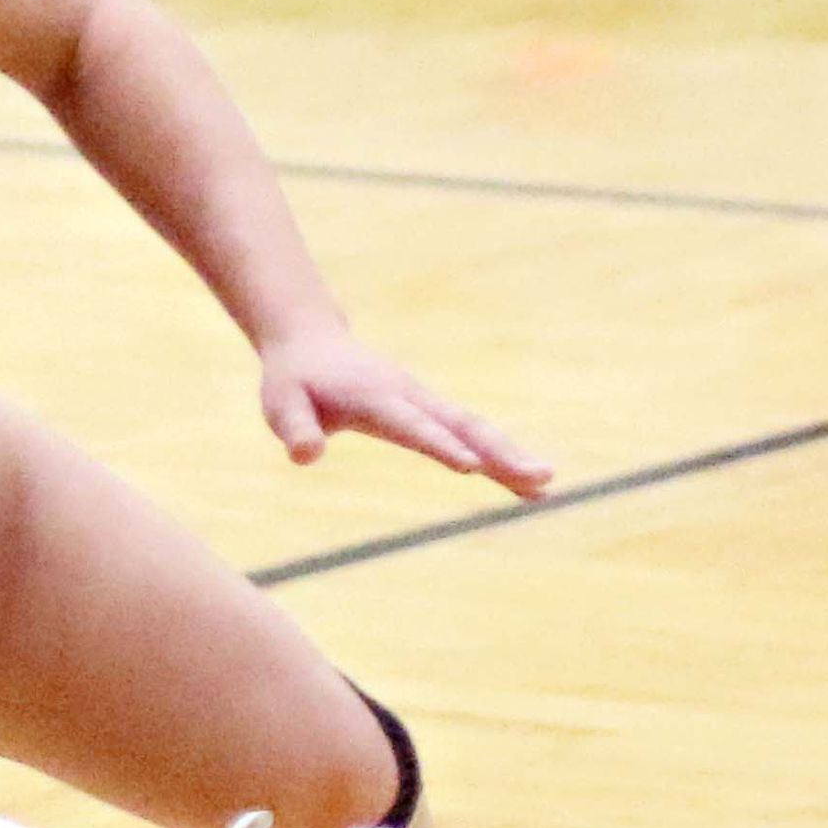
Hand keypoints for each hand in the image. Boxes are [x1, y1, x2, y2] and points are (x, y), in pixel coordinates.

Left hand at [257, 320, 551, 495]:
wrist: (310, 342)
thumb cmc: (293, 379)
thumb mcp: (280, 403)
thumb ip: (294, 428)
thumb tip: (305, 456)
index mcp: (374, 398)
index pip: (411, 425)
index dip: (440, 445)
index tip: (473, 468)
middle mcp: (409, 396)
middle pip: (460, 424)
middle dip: (499, 451)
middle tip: (539, 479)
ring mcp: (424, 401)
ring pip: (474, 427)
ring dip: (510, 455)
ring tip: (546, 486)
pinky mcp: (431, 410)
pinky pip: (470, 432)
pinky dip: (499, 455)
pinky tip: (527, 485)